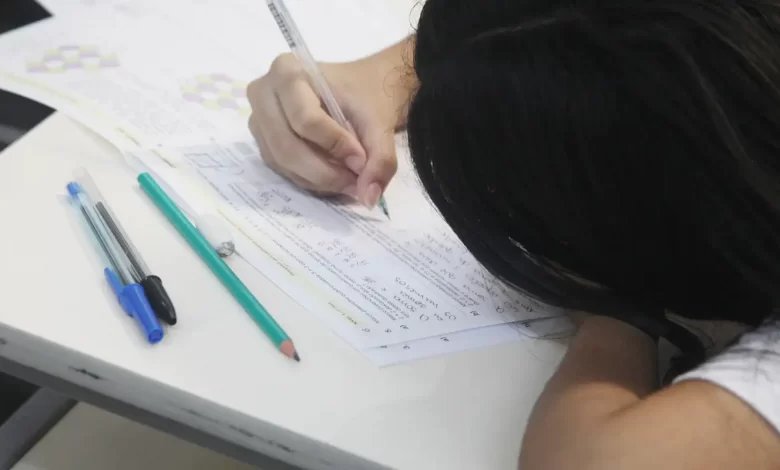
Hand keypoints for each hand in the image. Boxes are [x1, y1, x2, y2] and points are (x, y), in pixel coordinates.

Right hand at [247, 42, 412, 206]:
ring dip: (319, 179)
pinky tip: (334, 174)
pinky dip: (311, 179)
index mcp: (287, 71)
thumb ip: (379, 157)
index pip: (305, 120)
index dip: (335, 146)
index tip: (363, 160)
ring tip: (350, 179)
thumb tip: (369, 196)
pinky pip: (282, 169)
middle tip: (356, 181)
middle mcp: (263, 93)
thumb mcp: (380, 121)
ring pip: (283, 163)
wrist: (361, 90)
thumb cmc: (365, 95)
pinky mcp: (263, 142)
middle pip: (287, 146)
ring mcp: (258, 120)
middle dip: (325, 172)